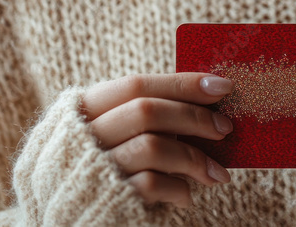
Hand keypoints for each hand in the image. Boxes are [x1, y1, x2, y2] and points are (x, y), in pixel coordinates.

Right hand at [80, 72, 234, 208]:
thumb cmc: (97, 170)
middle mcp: (81, 136)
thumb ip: (141, 115)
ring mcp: (91, 169)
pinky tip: (187, 195)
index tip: (222, 86)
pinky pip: (149, 185)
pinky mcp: (106, 200)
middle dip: (193, 116)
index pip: (135, 85)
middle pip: (145, 111)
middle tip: (225, 128)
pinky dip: (177, 188)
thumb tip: (204, 98)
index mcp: (82, 110)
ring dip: (193, 158)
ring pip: (151, 146)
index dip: (181, 83)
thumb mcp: (110, 135)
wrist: (70, 221)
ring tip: (217, 173)